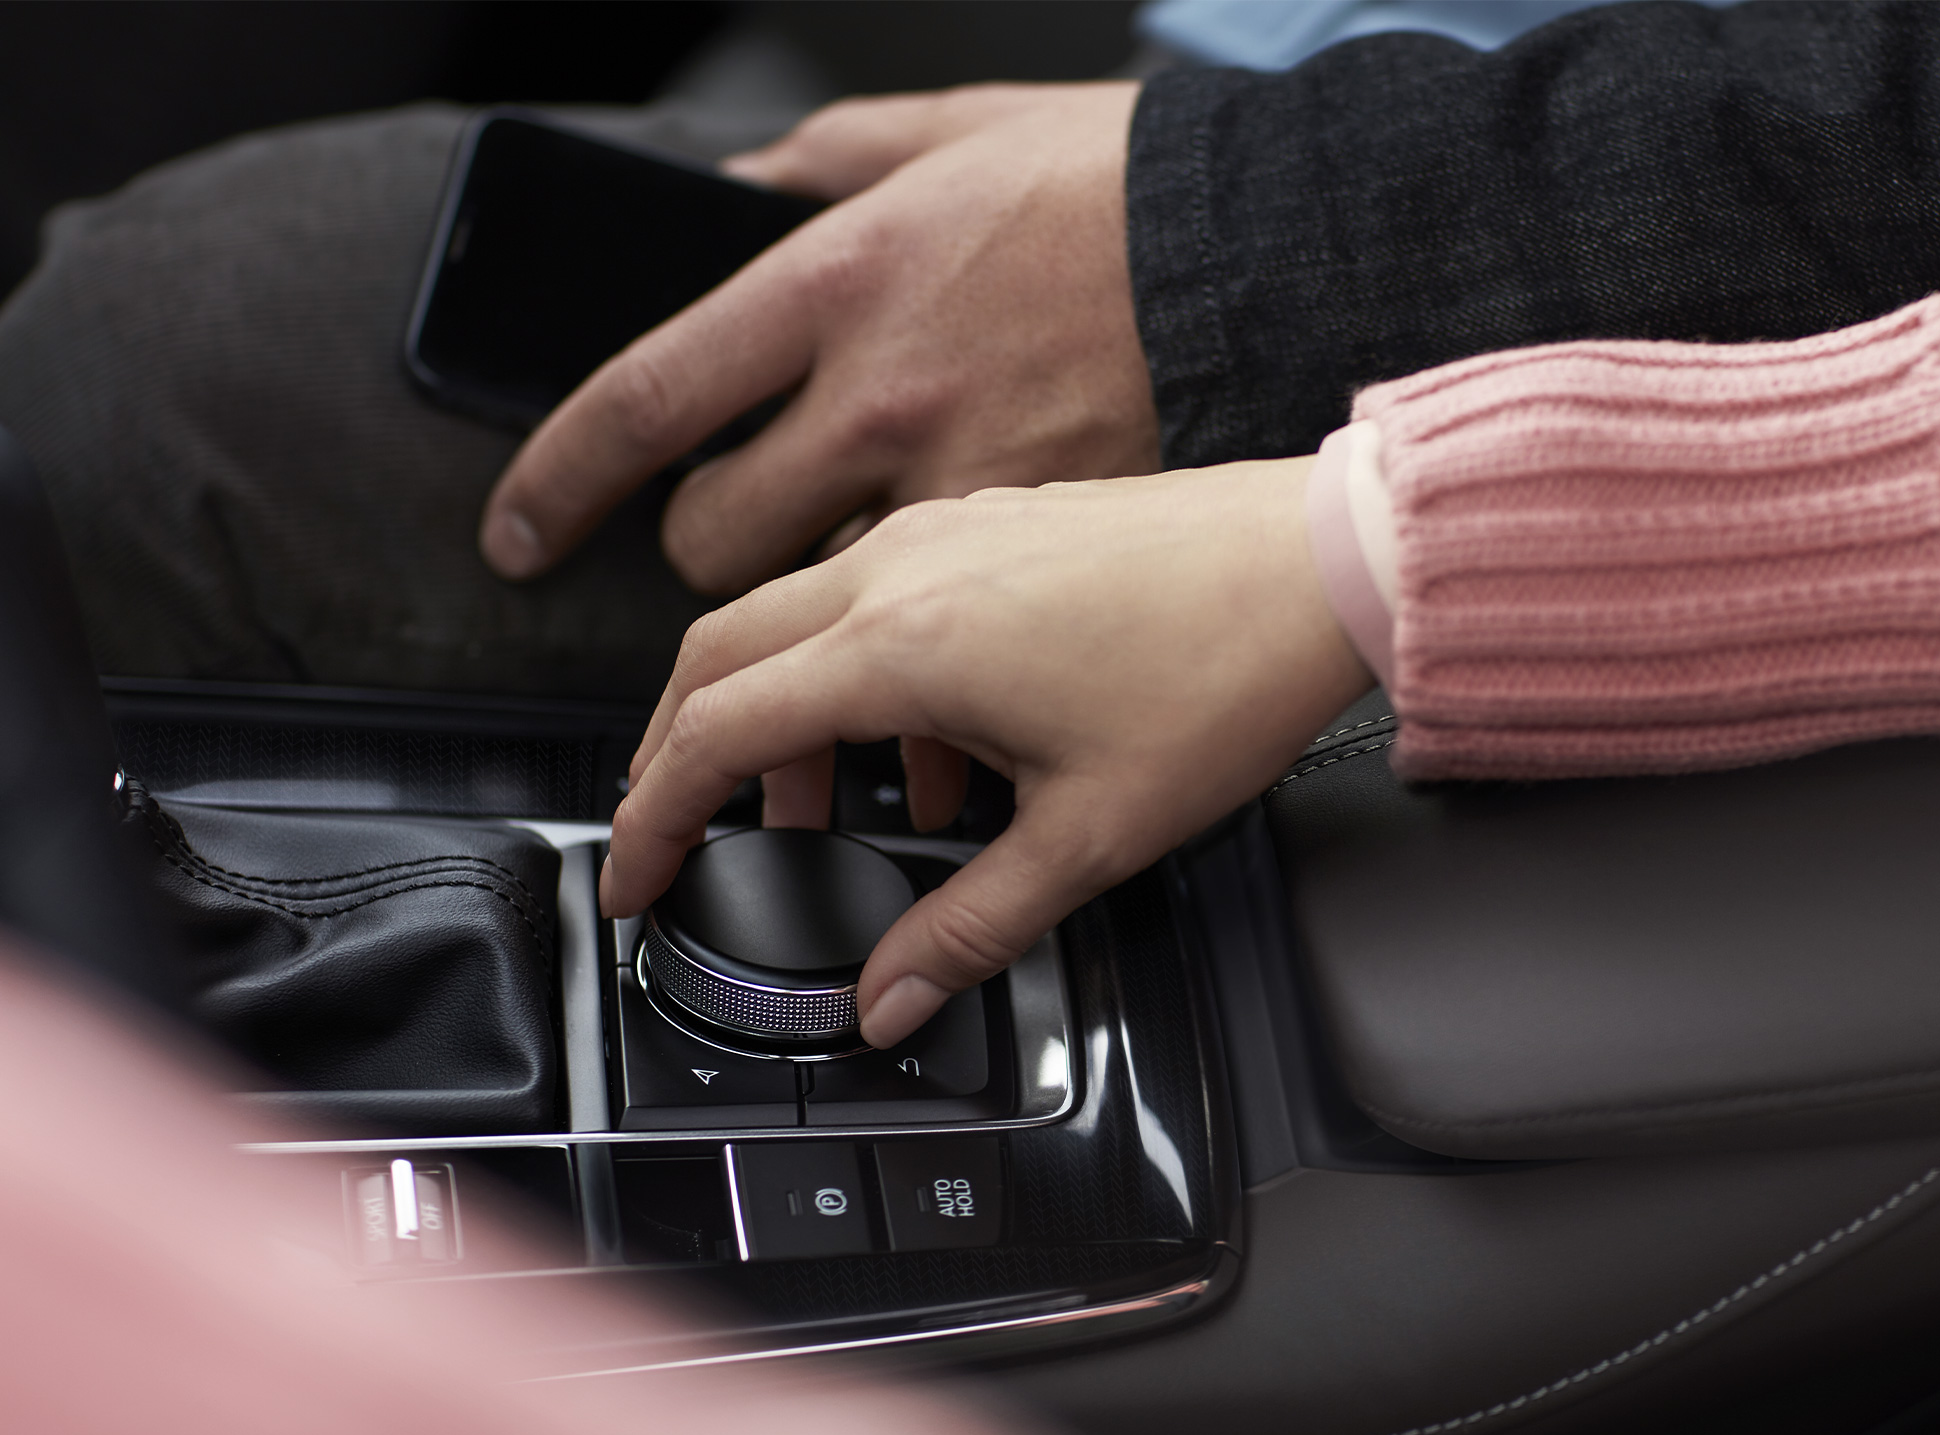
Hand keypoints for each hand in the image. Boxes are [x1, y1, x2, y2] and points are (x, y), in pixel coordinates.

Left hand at [479, 82, 1157, 596]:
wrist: (1274, 245)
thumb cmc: (1119, 184)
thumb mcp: (949, 127)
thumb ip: (825, 159)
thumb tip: (741, 188)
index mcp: (840, 282)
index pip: (645, 403)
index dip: (559, 484)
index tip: (523, 535)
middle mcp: (885, 395)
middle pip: (715, 540)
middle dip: (709, 557)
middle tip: (746, 537)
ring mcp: (966, 484)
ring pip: (823, 604)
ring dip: (819, 613)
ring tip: (862, 598)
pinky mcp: (1046, 548)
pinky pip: (950, 645)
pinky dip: (934, 660)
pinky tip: (958, 650)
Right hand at [600, 458, 1370, 1045]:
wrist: (1325, 563)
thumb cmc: (1225, 674)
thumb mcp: (1090, 837)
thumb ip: (970, 928)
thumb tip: (891, 999)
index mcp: (902, 641)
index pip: (715, 730)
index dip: (653, 817)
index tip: (637, 877)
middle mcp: (902, 566)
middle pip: (722, 654)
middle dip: (683, 753)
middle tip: (687, 834)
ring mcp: (947, 531)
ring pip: (800, 619)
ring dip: (786, 715)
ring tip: (834, 811)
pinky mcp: (994, 522)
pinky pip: (878, 595)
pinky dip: (864, 675)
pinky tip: (942, 753)